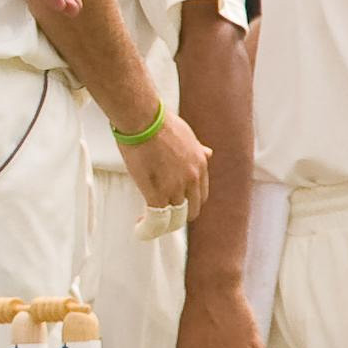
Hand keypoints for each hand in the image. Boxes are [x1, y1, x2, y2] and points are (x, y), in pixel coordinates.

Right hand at [119, 108, 210, 224]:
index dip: (188, 202)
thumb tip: (208, 153)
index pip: (200, 195)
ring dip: (161, 224)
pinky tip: (139, 227)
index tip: (174, 203)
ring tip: (147, 224)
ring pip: (174, 219)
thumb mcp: (188, 135)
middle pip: (191, 211)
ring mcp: (175, 188)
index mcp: (200, 165)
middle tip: (161, 215)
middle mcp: (192, 179)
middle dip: (177, 216)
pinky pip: (156, 220)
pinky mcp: (156, 193)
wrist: (143, 119)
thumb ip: (198, 149)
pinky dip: (148, 227)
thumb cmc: (159, 122)